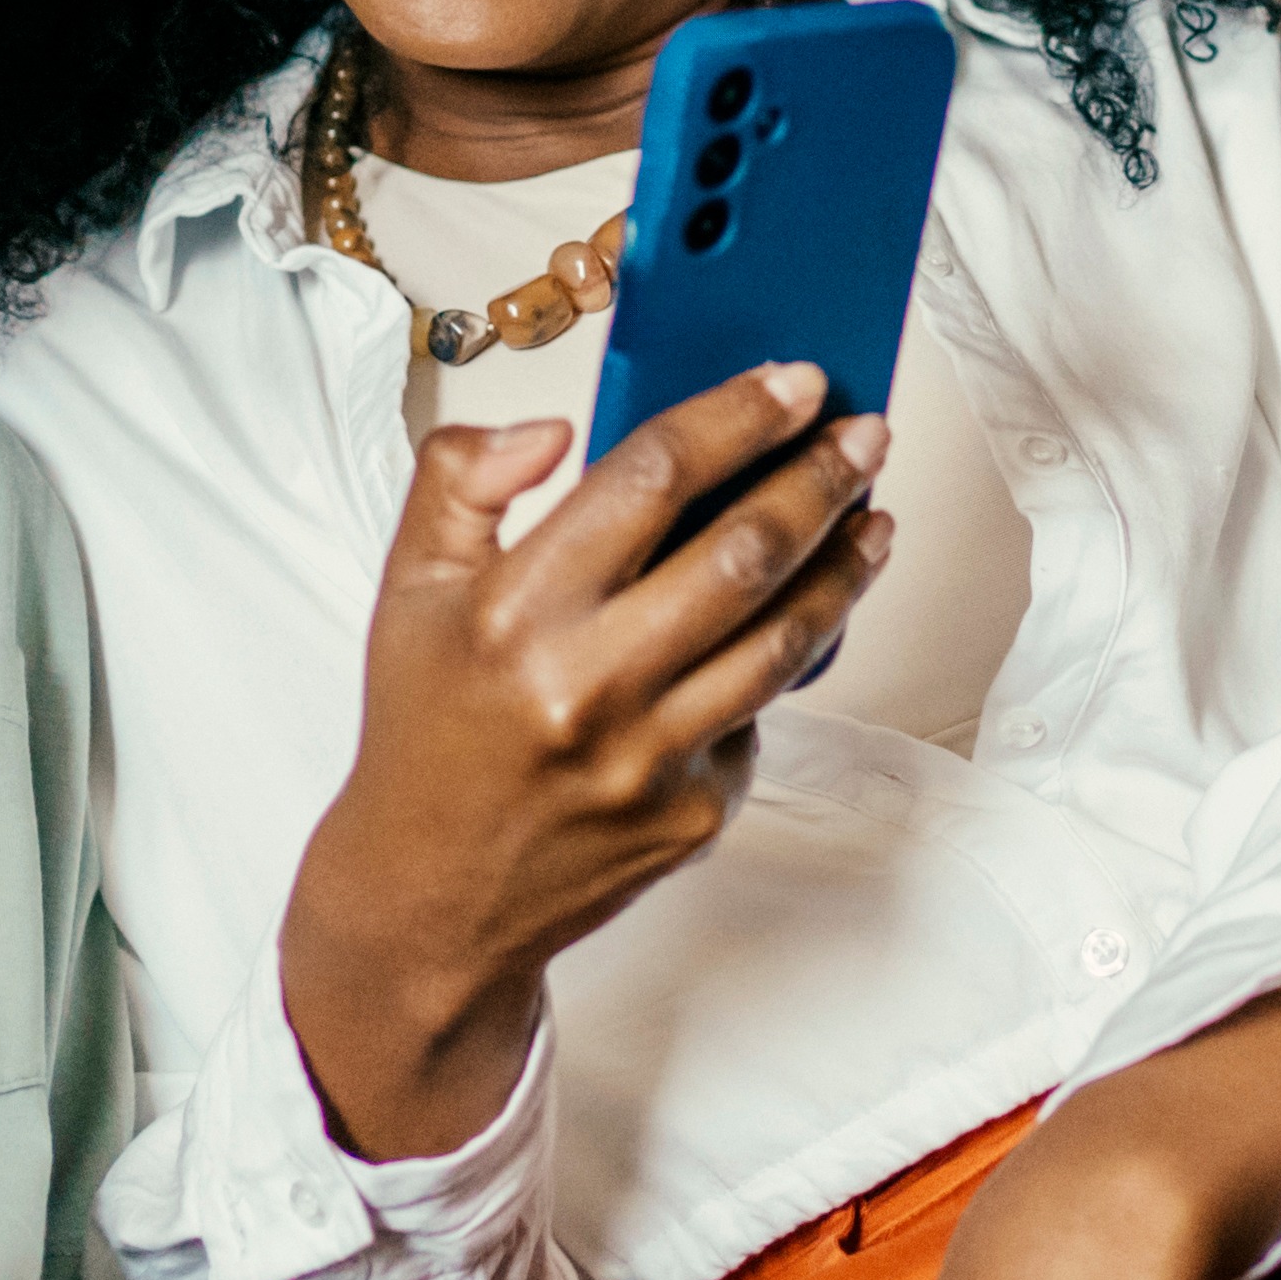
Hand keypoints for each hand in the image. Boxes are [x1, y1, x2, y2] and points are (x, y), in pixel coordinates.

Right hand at [281, 363, 892, 1154]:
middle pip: (743, 554)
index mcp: (512, 612)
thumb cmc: (427, 731)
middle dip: (820, 481)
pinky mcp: (691, 813)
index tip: (794, 383)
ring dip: (843, 568)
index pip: (649, 479)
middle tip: (866, 436)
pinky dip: (781, 665)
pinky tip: (797, 624)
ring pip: (783, 640)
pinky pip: (757, 718)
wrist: (431, 896)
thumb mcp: (407, 590)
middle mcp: (587, 685)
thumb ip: (460, 481)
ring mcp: (648, 757)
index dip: (735, 417)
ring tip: (873, 519)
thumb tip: (551, 429)